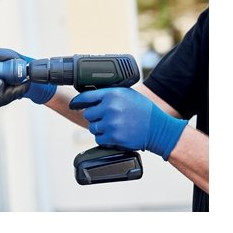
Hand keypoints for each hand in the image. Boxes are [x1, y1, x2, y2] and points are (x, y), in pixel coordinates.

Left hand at [69, 88, 186, 159]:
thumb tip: (92, 95)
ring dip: (99, 128)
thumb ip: (110, 93)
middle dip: (94, 117)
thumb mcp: (128, 94)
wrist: (158, 128)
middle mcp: (109, 107)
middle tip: (106, 118)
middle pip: (88, 114)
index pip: (86, 96)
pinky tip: (115, 134)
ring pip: (93, 127)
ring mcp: (111, 123)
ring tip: (113, 126)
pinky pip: (99, 139)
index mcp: (112, 94)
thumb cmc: (144, 110)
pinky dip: (104, 138)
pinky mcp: (113, 137)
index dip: (78, 101)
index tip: (74, 104)